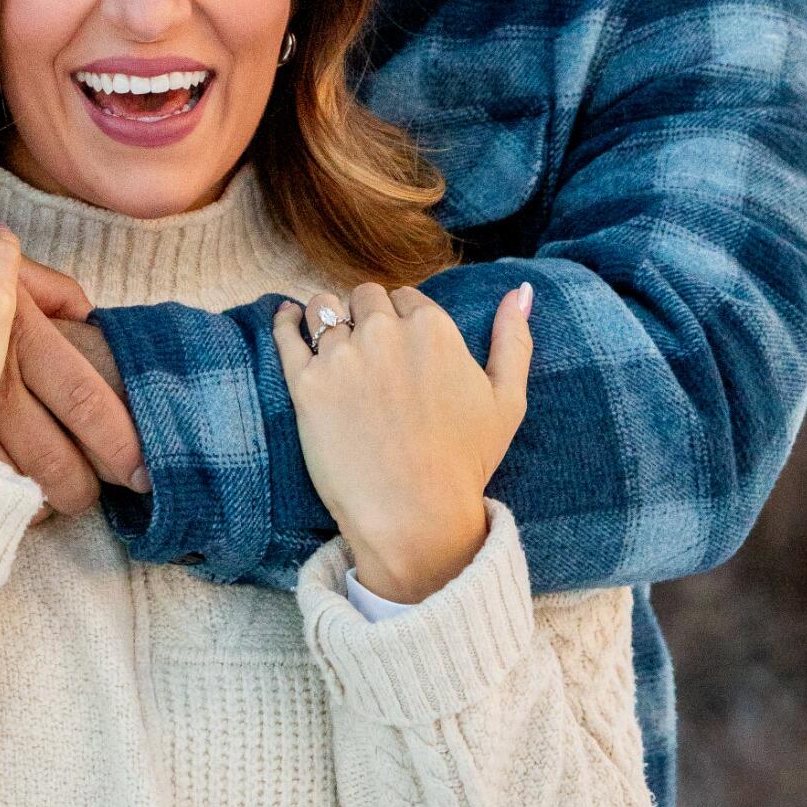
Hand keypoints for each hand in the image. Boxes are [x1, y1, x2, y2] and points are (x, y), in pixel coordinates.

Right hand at [0, 297, 145, 514]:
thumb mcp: (11, 267)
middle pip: (52, 460)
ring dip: (45, 502)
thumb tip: (94, 323)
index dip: (120, 442)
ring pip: (11, 481)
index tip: (145, 473)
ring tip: (63, 500)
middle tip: (106, 498)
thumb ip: (60, 294)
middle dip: (85, 492)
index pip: (83, 398)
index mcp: (22, 333)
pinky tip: (12, 498)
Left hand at [272, 282, 533, 601]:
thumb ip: (514, 339)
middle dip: (366, 316)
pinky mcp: (306, 383)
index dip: (402, 319)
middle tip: (369, 353)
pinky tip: (289, 318)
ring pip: (325, 310)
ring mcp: (342, 356)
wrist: (414, 516)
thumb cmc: (464, 463)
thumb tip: (520, 290)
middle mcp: (384, 332)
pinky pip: (287, 334)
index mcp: (432, 329)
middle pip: (365, 297)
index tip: (400, 348)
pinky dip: (286, 321)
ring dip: (329, 319)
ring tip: (332, 343)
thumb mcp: (507, 401)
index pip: (405, 297)